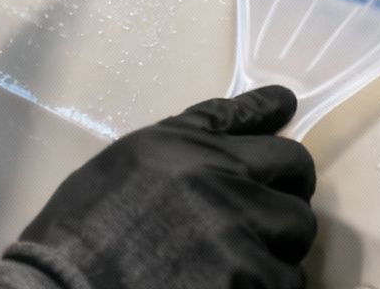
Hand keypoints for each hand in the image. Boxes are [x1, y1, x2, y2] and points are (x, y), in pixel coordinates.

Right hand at [0, 86, 317, 288]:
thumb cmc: (82, 235)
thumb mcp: (128, 162)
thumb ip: (195, 133)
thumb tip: (267, 108)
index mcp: (190, 148)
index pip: (264, 127)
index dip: (278, 149)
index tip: (286, 131)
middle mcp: (223, 183)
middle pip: (298, 176)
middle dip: (280, 196)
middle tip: (255, 222)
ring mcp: (241, 239)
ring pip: (297, 236)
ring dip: (275, 248)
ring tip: (234, 264)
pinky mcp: (250, 285)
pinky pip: (288, 283)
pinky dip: (266, 287)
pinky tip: (228, 286)